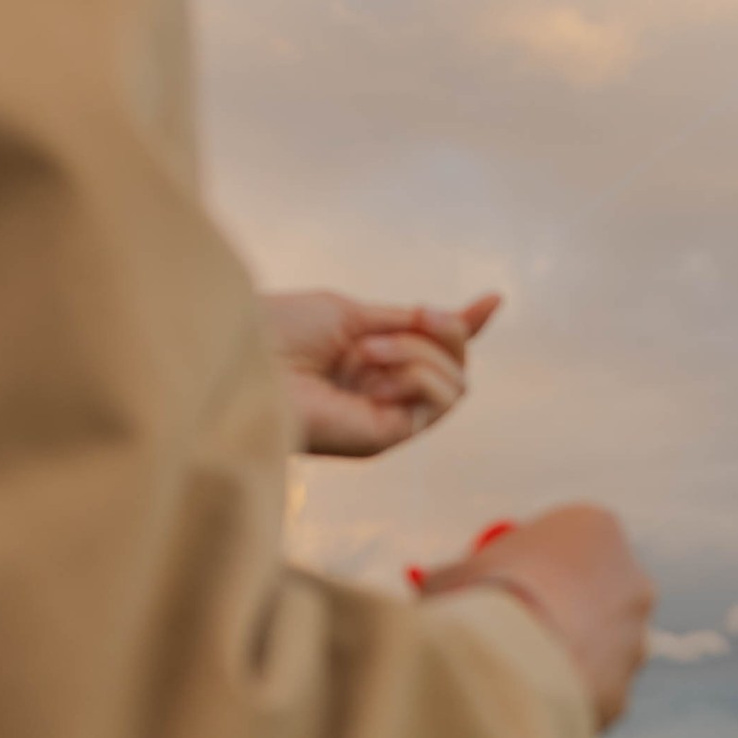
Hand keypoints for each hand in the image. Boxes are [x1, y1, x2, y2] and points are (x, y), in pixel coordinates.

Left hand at [265, 288, 500, 457]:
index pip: (435, 350)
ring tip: (369, 349)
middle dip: (447, 330)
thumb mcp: (355, 314)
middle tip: (417, 314)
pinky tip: (373, 369)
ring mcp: (386, 417)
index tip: (493, 299)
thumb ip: (412, 322)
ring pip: (455, 384)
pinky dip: (416, 373)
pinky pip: (437, 401)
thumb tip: (479, 309)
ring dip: (421, 352)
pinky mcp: (385, 439)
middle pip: (457, 366)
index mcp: (370, 361)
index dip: (465, 326)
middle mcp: (382, 392)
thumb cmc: (280, 332)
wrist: (243, 356)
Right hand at [414, 504, 655, 729]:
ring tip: (514, 675)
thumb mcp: (453, 573)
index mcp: (595, 528)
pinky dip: (561, 704)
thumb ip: (458, 577)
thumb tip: (432, 588)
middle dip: (562, 611)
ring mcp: (633, 640)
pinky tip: (523, 708)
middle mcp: (631, 580)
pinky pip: (586, 699)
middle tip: (514, 630)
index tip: (499, 583)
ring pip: (596, 652)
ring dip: (565, 660)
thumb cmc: (475, 598)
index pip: (567, 543)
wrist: (505, 658)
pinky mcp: (623, 693)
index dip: (529, 564)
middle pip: (592, 594)